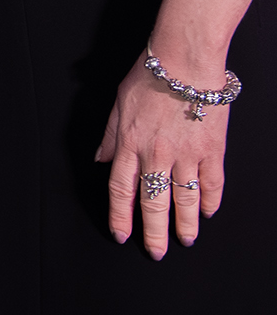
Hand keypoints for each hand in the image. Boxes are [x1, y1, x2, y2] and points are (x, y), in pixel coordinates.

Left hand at [97, 52, 232, 258]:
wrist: (185, 63)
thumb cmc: (149, 77)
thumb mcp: (118, 105)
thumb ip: (110, 136)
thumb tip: (101, 160)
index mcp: (129, 145)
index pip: (121, 190)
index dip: (121, 216)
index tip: (121, 234)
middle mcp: (156, 156)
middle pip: (153, 202)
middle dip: (154, 232)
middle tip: (156, 252)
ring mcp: (187, 156)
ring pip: (185, 200)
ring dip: (185, 224)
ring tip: (185, 239)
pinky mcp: (212, 151)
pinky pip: (212, 184)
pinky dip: (211, 201)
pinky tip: (208, 212)